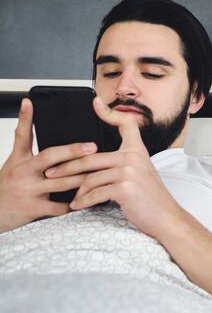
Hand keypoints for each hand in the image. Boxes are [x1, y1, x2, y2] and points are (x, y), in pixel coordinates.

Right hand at [0, 99, 95, 231]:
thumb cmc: (9, 185)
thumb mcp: (14, 161)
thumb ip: (24, 140)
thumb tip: (29, 109)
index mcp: (20, 159)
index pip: (22, 135)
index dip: (25, 118)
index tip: (31, 103)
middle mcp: (23, 172)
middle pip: (49, 157)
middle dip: (73, 152)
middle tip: (93, 147)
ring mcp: (29, 191)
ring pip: (61, 182)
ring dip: (83, 178)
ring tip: (101, 172)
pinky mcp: (34, 209)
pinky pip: (59, 206)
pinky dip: (75, 203)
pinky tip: (89, 198)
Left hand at [48, 97, 184, 237]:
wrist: (166, 216)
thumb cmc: (150, 197)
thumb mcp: (141, 173)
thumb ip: (124, 162)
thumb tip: (96, 162)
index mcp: (137, 150)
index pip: (126, 124)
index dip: (110, 112)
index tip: (95, 103)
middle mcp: (133, 157)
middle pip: (90, 156)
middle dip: (67, 166)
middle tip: (51, 172)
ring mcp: (129, 171)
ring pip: (90, 177)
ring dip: (75, 189)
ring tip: (68, 196)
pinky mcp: (125, 188)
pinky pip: (95, 193)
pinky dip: (83, 201)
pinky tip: (77, 205)